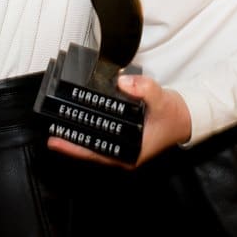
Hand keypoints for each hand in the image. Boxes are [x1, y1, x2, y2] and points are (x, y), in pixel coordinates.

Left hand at [48, 74, 192, 167]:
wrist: (187, 116)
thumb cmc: (174, 114)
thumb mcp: (162, 100)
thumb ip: (145, 90)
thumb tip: (123, 82)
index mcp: (131, 154)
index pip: (96, 154)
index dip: (75, 148)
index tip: (55, 141)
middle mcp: (124, 154)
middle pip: (91, 150)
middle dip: (71, 140)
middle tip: (49, 128)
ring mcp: (122, 147)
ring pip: (95, 143)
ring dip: (78, 133)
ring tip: (57, 122)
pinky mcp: (123, 137)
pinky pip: (101, 134)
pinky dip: (89, 127)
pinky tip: (77, 117)